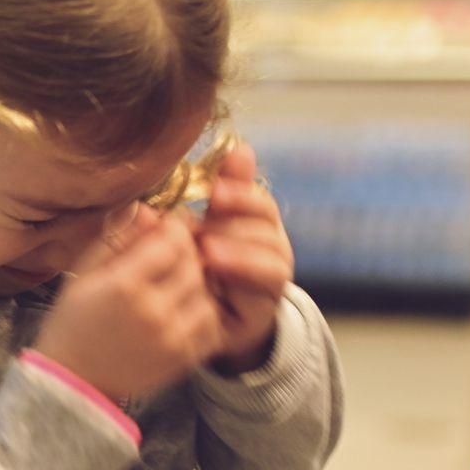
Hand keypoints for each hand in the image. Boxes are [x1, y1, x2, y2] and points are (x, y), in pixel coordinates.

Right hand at [34, 211, 221, 402]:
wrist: (73, 384)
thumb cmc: (73, 323)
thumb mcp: (84, 274)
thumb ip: (117, 239)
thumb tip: (148, 210)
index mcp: (124, 286)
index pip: (172, 239)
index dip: (172, 228)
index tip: (164, 230)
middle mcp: (153, 311)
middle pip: (193, 263)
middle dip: (184, 253)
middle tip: (169, 255)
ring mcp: (172, 338)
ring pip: (206, 291)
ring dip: (194, 283)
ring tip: (173, 285)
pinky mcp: (183, 359)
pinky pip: (211, 324)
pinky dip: (203, 313)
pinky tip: (182, 310)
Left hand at [195, 143, 292, 372]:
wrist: (196, 323)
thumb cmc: (198, 265)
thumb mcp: (205, 223)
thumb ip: (223, 188)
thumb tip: (241, 146)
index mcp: (257, 226)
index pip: (260, 203)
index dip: (242, 194)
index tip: (215, 192)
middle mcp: (272, 253)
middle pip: (268, 230)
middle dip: (237, 225)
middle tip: (204, 225)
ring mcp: (271, 285)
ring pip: (272, 263)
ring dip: (240, 253)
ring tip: (207, 250)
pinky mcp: (261, 313)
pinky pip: (262, 296)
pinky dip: (240, 284)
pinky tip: (214, 274)